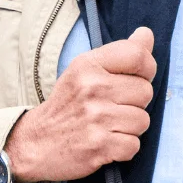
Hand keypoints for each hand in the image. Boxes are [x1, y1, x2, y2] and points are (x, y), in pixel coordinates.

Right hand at [1, 27, 155, 182]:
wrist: (35, 144)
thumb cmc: (66, 106)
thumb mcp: (84, 71)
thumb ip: (119, 53)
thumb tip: (146, 34)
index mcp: (87, 65)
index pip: (137, 56)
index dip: (147, 68)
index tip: (138, 77)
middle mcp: (92, 88)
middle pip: (145, 91)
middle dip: (135, 103)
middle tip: (112, 108)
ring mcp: (97, 118)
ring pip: (142, 120)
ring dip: (129, 128)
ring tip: (107, 127)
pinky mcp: (100, 146)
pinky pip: (134, 145)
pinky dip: (122, 148)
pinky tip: (105, 143)